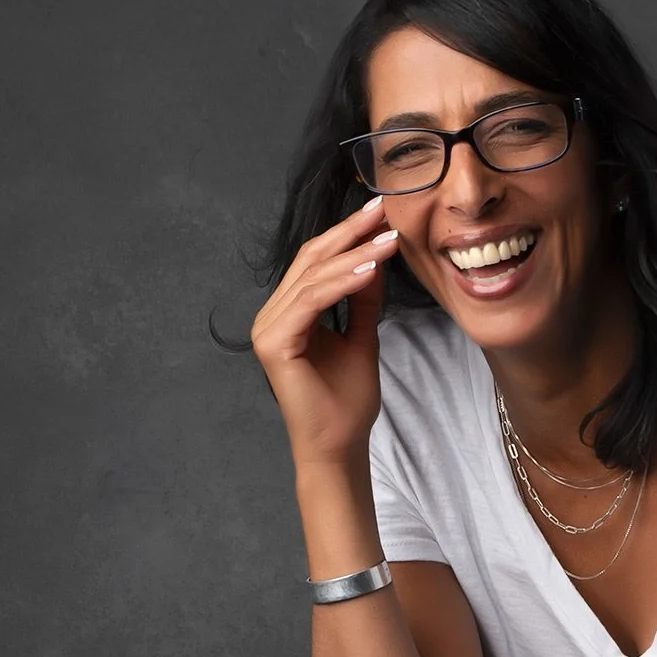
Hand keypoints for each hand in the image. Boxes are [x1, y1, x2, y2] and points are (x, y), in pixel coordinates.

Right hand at [249, 193, 402, 467]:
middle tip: (384, 210)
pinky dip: (343, 282)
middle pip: (311, 260)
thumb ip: (362, 299)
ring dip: (354, 255)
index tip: (381, 213)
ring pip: (313, 277)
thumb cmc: (347, 402)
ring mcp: (267, 328)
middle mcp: (271, 315)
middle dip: (350, 233)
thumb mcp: (362, 338)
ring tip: (389, 240)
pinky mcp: (274, 343)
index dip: (348, 234)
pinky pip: (312, 301)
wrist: (339, 446)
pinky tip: (371, 269)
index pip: (316, 262)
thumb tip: (374, 258)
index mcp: (288, 313)